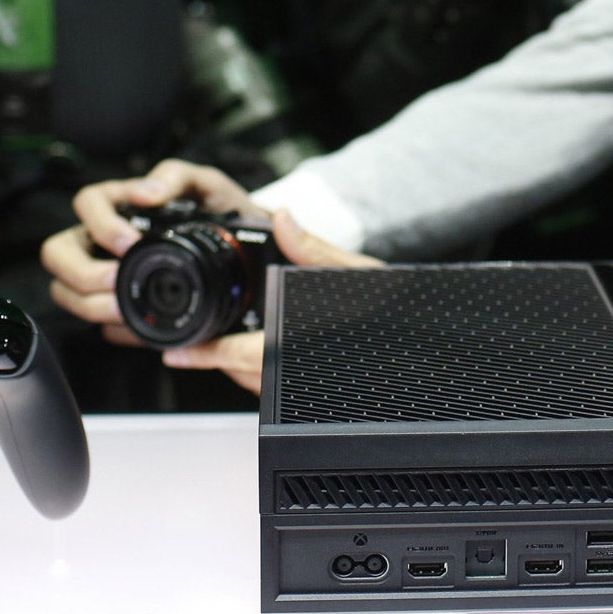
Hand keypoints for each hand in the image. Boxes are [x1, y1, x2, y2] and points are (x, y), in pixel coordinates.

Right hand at [40, 159, 254, 338]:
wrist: (243, 253)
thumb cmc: (218, 212)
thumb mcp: (204, 184)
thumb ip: (177, 176)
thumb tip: (146, 191)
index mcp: (120, 205)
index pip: (86, 204)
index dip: (98, 224)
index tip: (126, 242)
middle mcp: (103, 239)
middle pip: (58, 253)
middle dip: (80, 271)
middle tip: (114, 281)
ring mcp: (104, 272)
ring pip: (65, 290)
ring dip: (89, 303)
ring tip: (122, 308)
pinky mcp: (116, 304)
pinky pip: (95, 320)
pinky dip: (110, 327)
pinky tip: (132, 326)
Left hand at [158, 211, 379, 394]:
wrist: (431, 345)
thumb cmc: (400, 315)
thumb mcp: (358, 272)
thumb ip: (315, 249)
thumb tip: (283, 219)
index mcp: (307, 342)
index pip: (247, 355)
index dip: (210, 356)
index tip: (181, 354)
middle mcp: (308, 371)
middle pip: (246, 376)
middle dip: (217, 361)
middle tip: (189, 347)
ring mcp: (313, 388)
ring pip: (259, 389)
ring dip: (236, 371)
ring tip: (214, 352)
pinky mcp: (318, 393)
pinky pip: (277, 392)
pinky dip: (258, 376)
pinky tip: (255, 357)